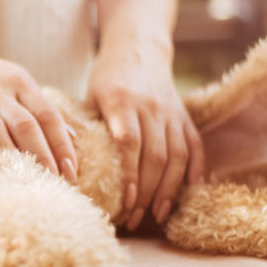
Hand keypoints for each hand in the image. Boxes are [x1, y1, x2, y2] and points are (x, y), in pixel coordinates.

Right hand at [0, 42, 77, 182]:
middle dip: (43, 156)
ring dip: (14, 159)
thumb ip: (40, 108)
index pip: (47, 114)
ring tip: (27, 183)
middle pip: (26, 125)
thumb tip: (73, 138)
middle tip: (55, 184)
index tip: (72, 170)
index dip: (61, 144)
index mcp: (19, 81)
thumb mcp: (13, 82)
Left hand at [87, 35, 204, 229]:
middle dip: (147, 193)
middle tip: (135, 219)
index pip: (129, 144)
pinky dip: (195, 170)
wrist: (138, 48)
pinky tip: (190, 192)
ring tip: (158, 214)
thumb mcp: (89, 96)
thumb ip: (84, 127)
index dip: (130, 176)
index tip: (126, 202)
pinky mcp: (184, 116)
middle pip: (155, 157)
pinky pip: (195, 146)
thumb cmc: (106, 78)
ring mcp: (171, 113)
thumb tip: (71, 167)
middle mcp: (151, 108)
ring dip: (169, 189)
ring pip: (177, 156)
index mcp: (121, 102)